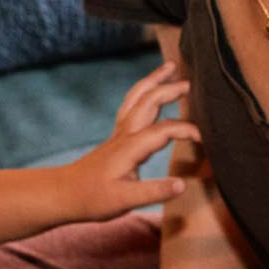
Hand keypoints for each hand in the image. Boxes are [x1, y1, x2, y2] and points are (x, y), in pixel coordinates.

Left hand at [65, 61, 198, 218]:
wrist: (64, 193)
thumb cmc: (93, 199)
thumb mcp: (125, 200)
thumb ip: (154, 192)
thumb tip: (182, 184)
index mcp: (130, 147)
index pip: (163, 130)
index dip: (186, 130)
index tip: (204, 139)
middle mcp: (125, 134)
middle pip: (147, 101)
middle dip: (168, 88)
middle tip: (190, 82)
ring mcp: (119, 133)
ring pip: (136, 97)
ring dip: (153, 81)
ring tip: (169, 67)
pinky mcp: (116, 137)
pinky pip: (131, 105)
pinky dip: (143, 92)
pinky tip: (149, 92)